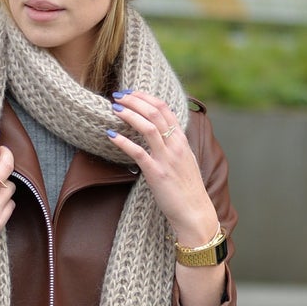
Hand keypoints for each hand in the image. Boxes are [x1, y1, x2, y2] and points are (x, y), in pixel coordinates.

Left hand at [106, 92, 218, 246]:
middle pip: (155, 112)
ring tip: (114, 108)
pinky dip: (123, 141)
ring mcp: (166, 158)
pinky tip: (111, 135)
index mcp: (182, 140)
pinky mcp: (156, 173)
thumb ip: (173, 147)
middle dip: (134, 100)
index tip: (131, 92)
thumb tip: (160, 136)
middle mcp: (175, 145)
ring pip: (148, 126)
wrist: (195, 213)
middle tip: (118, 95)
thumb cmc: (187, 190)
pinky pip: (138, 152)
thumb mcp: (184, 162)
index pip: (165, 108)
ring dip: (129, 114)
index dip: (146, 97)